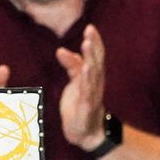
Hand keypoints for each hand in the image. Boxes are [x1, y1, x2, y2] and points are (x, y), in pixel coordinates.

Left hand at [56, 24, 105, 146]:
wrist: (86, 132)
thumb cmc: (80, 104)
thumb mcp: (75, 82)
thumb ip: (71, 66)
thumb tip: (63, 51)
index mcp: (93, 76)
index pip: (96, 55)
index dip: (94, 42)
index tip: (90, 27)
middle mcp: (96, 82)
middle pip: (96, 60)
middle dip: (93, 45)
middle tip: (90, 30)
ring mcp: (92, 94)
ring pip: (93, 73)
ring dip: (90, 58)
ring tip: (86, 44)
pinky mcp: (87, 105)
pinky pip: (87, 90)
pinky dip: (87, 79)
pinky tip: (85, 69)